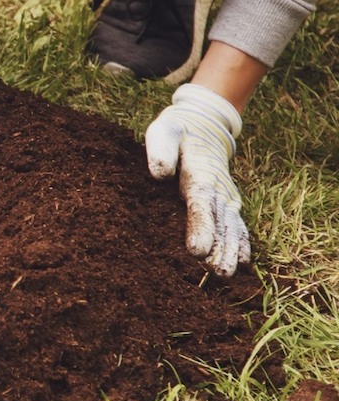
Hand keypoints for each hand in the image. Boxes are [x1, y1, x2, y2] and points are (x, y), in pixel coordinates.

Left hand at [146, 83, 248, 275]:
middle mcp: (218, 189)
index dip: (201, 228)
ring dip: (230, 251)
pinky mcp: (227, 202)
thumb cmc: (177, 132)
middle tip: (217, 273)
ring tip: (226, 275)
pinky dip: (240, 243)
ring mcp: (226, 196)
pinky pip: (237, 224)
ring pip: (231, 227)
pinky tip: (241, 262)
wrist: (202, 125)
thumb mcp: (164, 133)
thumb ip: (161, 150)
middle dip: (220, 248)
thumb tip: (160, 173)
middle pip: (221, 222)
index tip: (197, 251)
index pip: (201, 204)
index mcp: (200, 174)